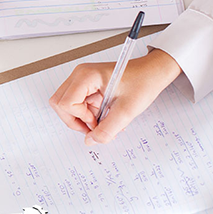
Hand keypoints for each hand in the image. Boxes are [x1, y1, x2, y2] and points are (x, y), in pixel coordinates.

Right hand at [49, 49, 180, 144]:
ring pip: (65, 105)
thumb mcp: (127, 110)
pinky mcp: (86, 86)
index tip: (96, 123)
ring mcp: (81, 80)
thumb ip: (107, 129)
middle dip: (74, 120)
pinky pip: (76, 104)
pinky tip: (104, 116)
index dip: (79, 118)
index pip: (66, 103)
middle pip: (59, 103)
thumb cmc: (143, 82)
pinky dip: (87, 115)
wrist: (153, 72)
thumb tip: (91, 140)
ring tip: (101, 122)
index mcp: (86, 76)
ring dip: (80, 118)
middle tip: (93, 128)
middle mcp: (79, 75)